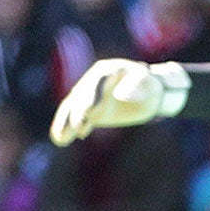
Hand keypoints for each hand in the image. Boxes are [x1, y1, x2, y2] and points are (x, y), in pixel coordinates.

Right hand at [49, 59, 191, 144]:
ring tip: (62, 138)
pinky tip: (60, 140)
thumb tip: (122, 95)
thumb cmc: (150, 85)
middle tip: (79, 128)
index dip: (91, 98)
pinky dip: (66, 128)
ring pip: (73, 108)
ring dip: (67, 122)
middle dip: (79, 112)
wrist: (148, 94)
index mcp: (107, 70)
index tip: (88, 113)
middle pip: (82, 96)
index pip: (97, 83)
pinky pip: (75, 119)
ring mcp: (88, 96)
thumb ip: (137, 86)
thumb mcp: (148, 84)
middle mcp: (93, 81)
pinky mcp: (89, 111)